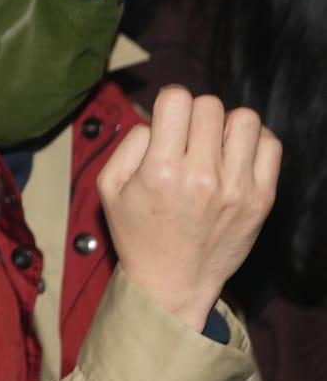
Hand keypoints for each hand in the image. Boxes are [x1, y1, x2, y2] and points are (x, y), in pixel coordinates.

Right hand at [96, 87, 280, 330]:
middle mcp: (202, 177)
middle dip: (194, 115)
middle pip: (209, 105)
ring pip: (245, 118)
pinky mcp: (262, 199)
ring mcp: (237, 188)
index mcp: (160, 171)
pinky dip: (253, 142)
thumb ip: (129, 145)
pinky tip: (235, 157)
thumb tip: (158, 117)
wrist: (174, 282)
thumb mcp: (109, 188)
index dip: (169, 102)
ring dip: (226, 125)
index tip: (167, 119)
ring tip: (213, 145)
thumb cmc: (137, 233)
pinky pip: (270, 144)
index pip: (177, 99)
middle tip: (187, 138)